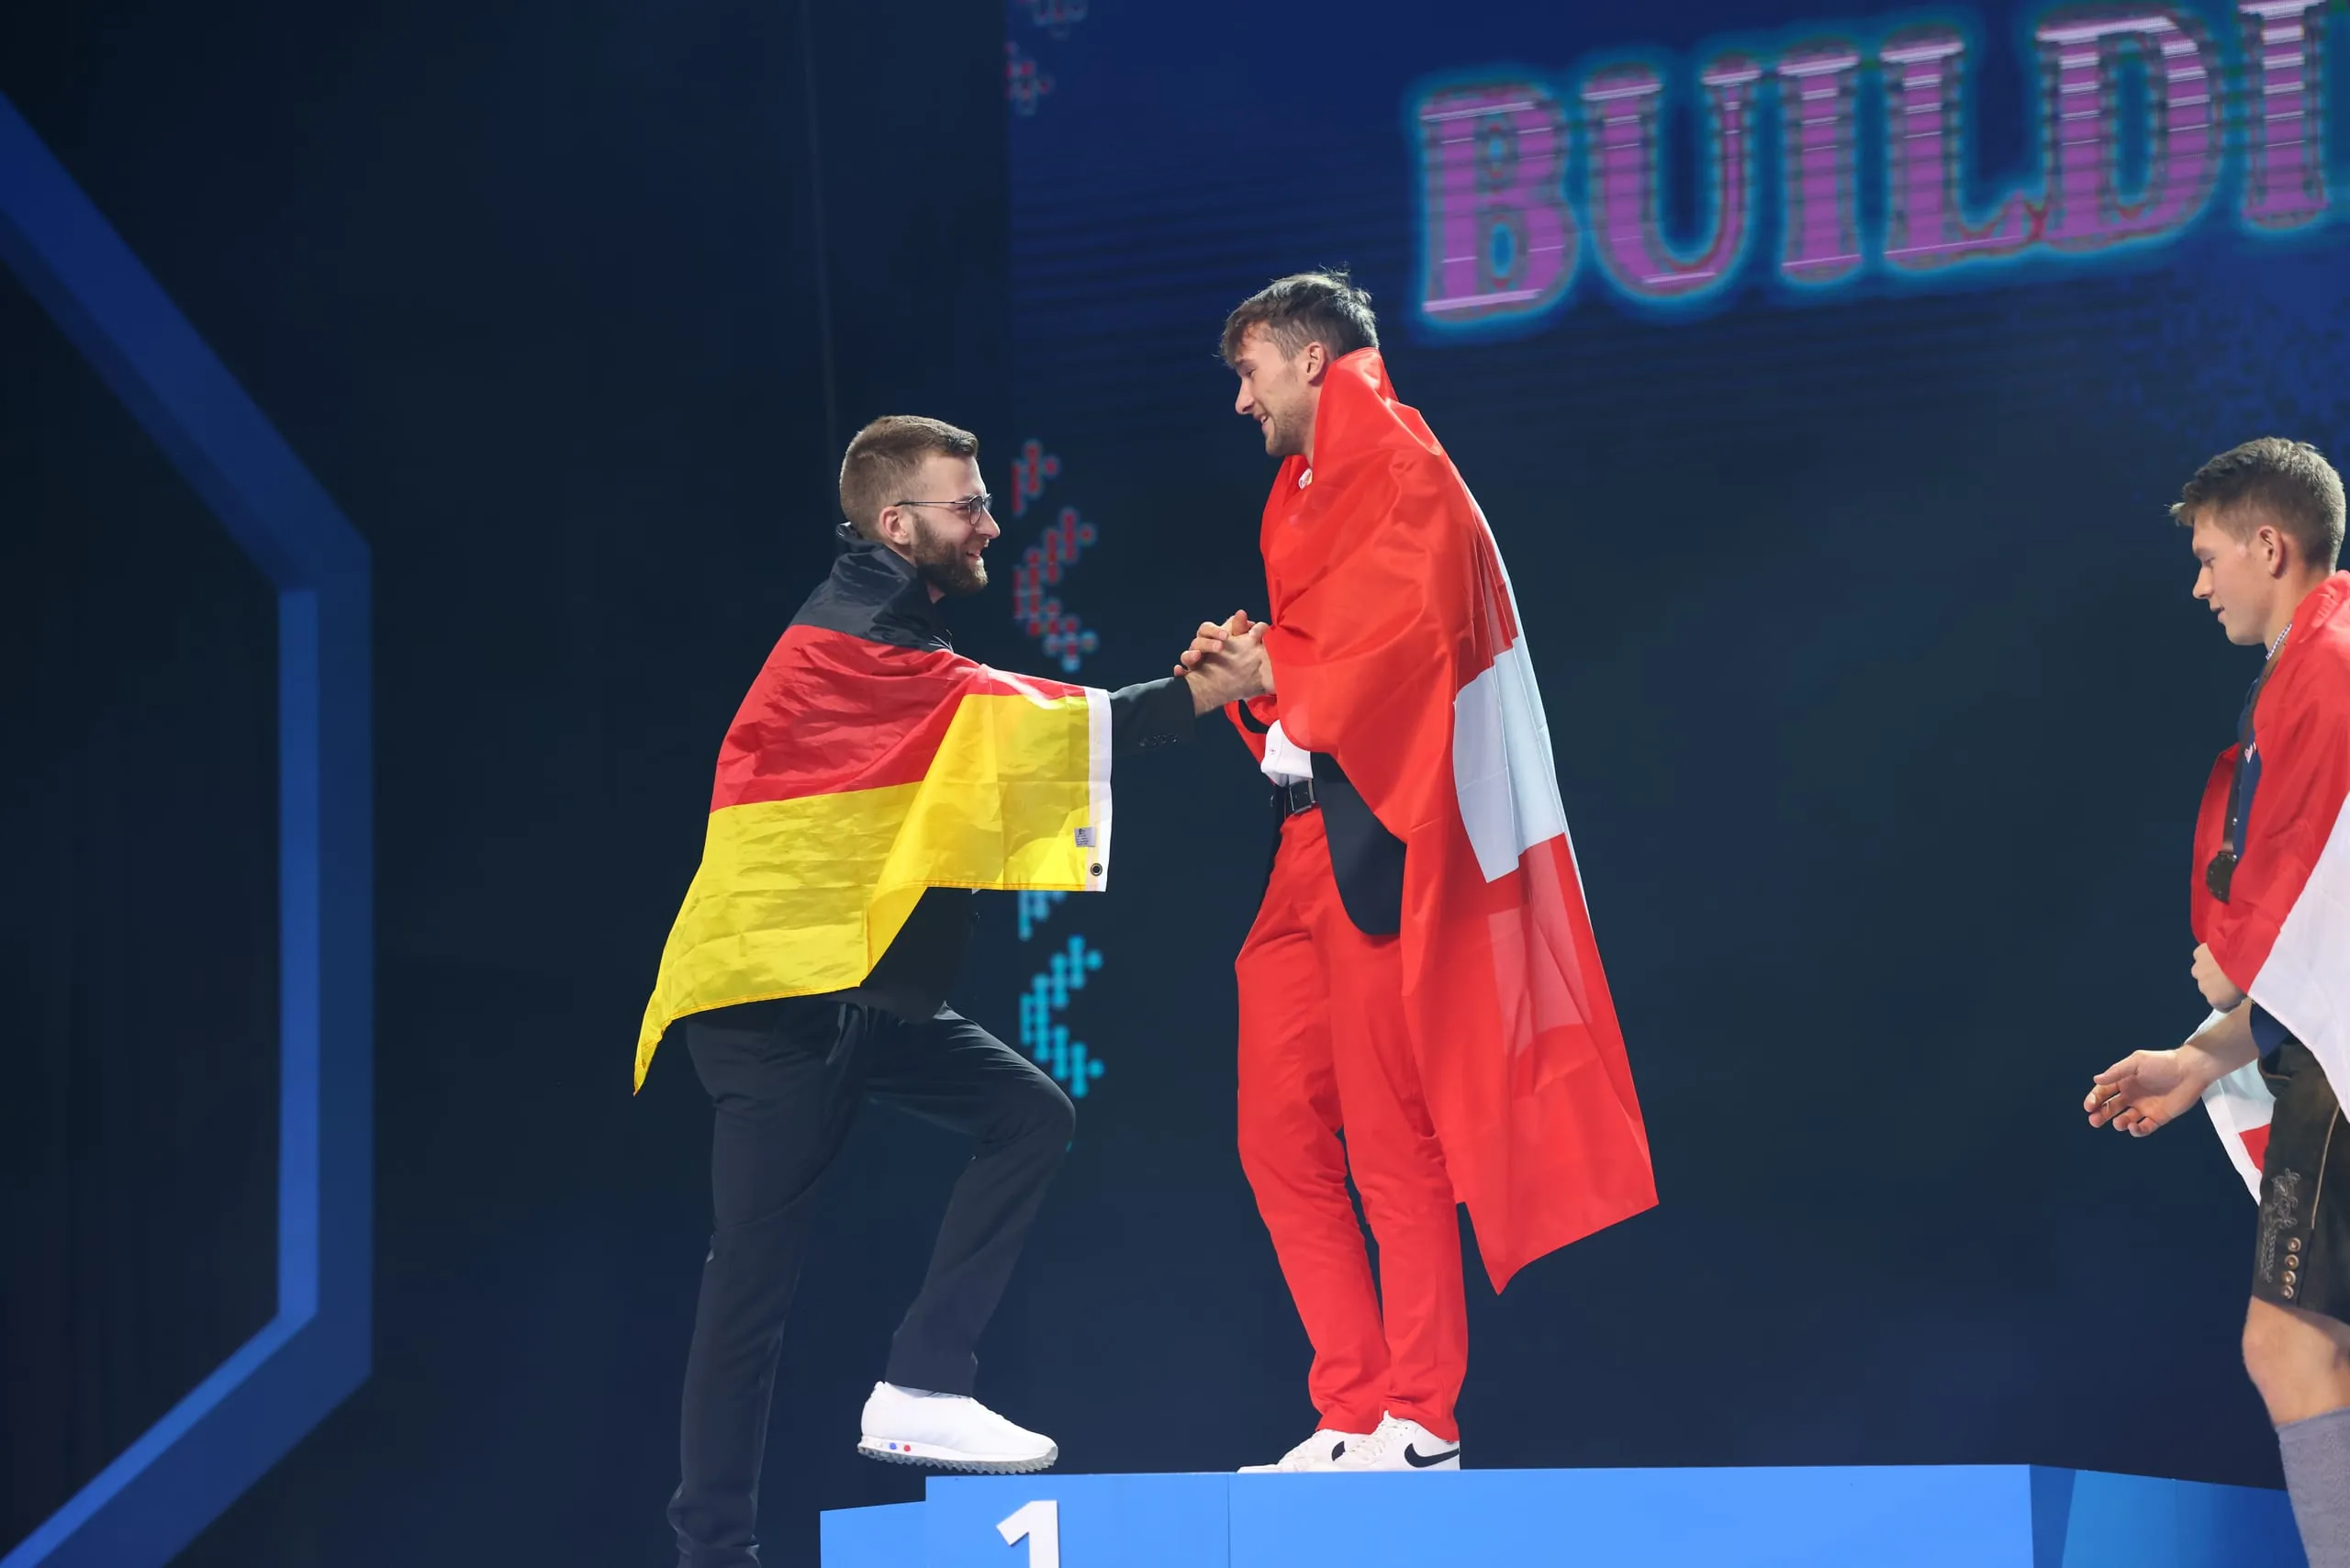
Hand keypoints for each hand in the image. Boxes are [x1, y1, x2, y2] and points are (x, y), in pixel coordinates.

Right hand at [1180, 614, 1272, 713]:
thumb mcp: (1239, 643)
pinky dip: (1179, 672)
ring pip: (1186, 656)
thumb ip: (1240, 629)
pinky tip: (1179, 670)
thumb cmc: (1234, 656)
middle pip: (1197, 642)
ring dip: (1190, 655)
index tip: (1226, 636)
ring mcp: (1193, 663)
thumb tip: (1242, 613)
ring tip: (1197, 656)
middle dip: (1207, 644)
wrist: (1233, 680)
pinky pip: (1181, 675)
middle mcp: (1199, 649)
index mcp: (1209, 638)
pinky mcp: (1191, 678)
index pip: (1206, 629)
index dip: (1214, 631)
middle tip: (1220, 647)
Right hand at [2085, 1047, 2219, 1136]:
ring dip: (2118, 1123)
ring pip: (2125, 1119)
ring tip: (2118, 1123)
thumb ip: (2116, 1072)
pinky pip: (2144, 1128)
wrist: (2190, 1071)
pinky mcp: (2158, 1117)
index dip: (2095, 1099)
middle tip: (2094, 1120)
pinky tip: (2134, 1126)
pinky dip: (2137, 1130)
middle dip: (2101, 1114)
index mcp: (2125, 1081)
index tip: (2089, 1106)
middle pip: (2111, 1108)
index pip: (2104, 1092)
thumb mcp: (2136, 1062)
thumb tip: (2096, 1079)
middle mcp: (2132, 1095)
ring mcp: (2144, 1107)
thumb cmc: (2163, 1063)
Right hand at [2192, 943, 2246, 1011]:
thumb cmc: (2252, 975)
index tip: (2237, 992)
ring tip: (2226, 963)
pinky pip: (2201, 957)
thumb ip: (2240, 994)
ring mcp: (2199, 970)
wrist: (2246, 953)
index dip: (2229, 998)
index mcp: (2216, 1000)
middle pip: (2209, 988)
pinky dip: (2208, 955)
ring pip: (2202, 972)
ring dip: (2211, 969)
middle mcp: (2204, 987)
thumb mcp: (2250, 992)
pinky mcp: (2198, 954)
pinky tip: (2219, 952)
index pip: (2220, 1005)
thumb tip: (2240, 990)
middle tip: (2233, 976)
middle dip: (2218, 983)